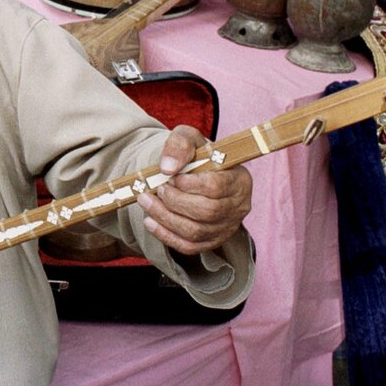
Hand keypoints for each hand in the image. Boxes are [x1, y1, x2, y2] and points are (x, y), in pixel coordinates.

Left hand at [135, 125, 251, 255]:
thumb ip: (179, 145)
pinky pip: (189, 246)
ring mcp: (226, 227)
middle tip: (156, 189)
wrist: (194, 174)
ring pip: (195, 231)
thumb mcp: (188, 138)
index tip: (170, 176)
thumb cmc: (195, 155)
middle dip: (174, 201)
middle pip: (206, 211)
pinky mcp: (211, 241)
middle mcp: (238, 207)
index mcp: (239, 180)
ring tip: (146, 201)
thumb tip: (167, 167)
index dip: (188, 184)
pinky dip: (166, 236)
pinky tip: (150, 221)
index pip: (216, 187)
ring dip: (165, 217)